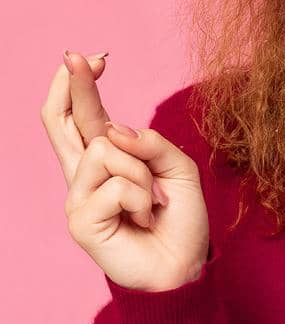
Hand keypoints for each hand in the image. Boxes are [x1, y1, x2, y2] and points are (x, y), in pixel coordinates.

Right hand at [42, 52, 210, 290]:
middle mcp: (85, 176)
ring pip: (106, 150)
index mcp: (106, 162)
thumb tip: (115, 127)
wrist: (184, 267)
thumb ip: (153, 145)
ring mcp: (78, 197)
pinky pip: (117, 186)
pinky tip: (143, 220)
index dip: (80, 85)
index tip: (92, 57)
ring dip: (143, 174)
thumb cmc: (180, 222)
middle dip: (73, 85)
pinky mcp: (80, 220)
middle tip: (77, 56)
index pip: (83, 117)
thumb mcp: (179, 172)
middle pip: (62, 122)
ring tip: (153, 204)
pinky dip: (142, 199)